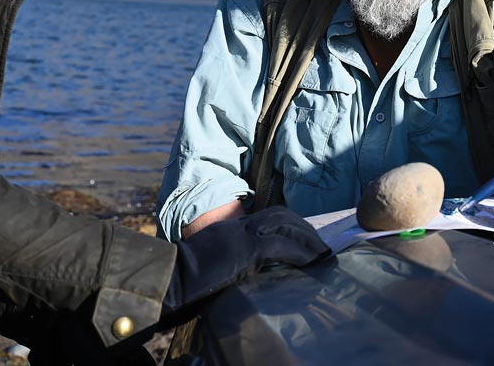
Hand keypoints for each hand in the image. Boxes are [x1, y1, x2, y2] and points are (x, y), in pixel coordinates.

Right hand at [163, 205, 330, 318]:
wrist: (172, 277)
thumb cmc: (186, 276)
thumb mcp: (214, 259)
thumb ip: (233, 257)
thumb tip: (251, 270)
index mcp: (233, 227)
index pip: (269, 216)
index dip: (291, 224)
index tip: (305, 237)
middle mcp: (240, 226)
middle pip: (282, 216)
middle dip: (304, 229)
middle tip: (320, 245)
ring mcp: (243, 236)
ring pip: (285, 226)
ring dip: (307, 239)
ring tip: (321, 254)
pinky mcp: (246, 250)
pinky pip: (280, 246)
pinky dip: (300, 252)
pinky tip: (311, 261)